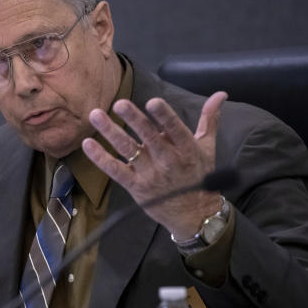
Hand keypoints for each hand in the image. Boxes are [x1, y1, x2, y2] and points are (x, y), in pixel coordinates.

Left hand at [81, 92, 227, 239]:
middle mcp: (168, 161)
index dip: (164, 116)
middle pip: (148, 137)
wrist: (194, 214)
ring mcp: (150, 175)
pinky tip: (88, 143)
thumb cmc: (199, 175)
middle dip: (134, 119)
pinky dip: (100, 158)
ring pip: (127, 150)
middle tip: (119, 103)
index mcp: (186, 149)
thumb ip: (210, 119)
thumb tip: (220, 94)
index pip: (175, 129)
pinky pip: (115, 170)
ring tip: (96, 115)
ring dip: (110, 132)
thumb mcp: (207, 147)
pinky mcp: (135, 186)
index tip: (152, 101)